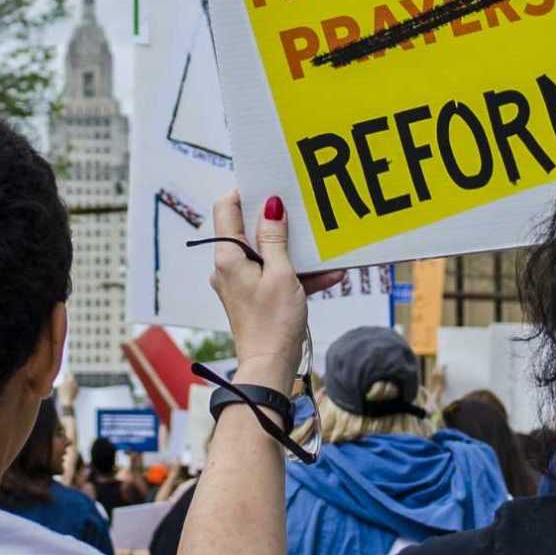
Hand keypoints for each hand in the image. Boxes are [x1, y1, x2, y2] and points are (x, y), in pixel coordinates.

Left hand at [208, 192, 319, 386]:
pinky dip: (298, 274)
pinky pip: (275, 275)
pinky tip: (329, 275)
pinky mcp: (254, 297)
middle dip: (279, 223)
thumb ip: (275, 238)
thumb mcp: (282, 274)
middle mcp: (228, 267)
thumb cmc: (274, 323)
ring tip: (325, 250)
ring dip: (296, 252)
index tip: (271, 186)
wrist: (271, 368)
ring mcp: (240, 282)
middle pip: (249, 230)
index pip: (226, 208)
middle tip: (302, 211)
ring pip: (267, 254)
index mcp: (228, 256)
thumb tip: (270, 205)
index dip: (246, 192)